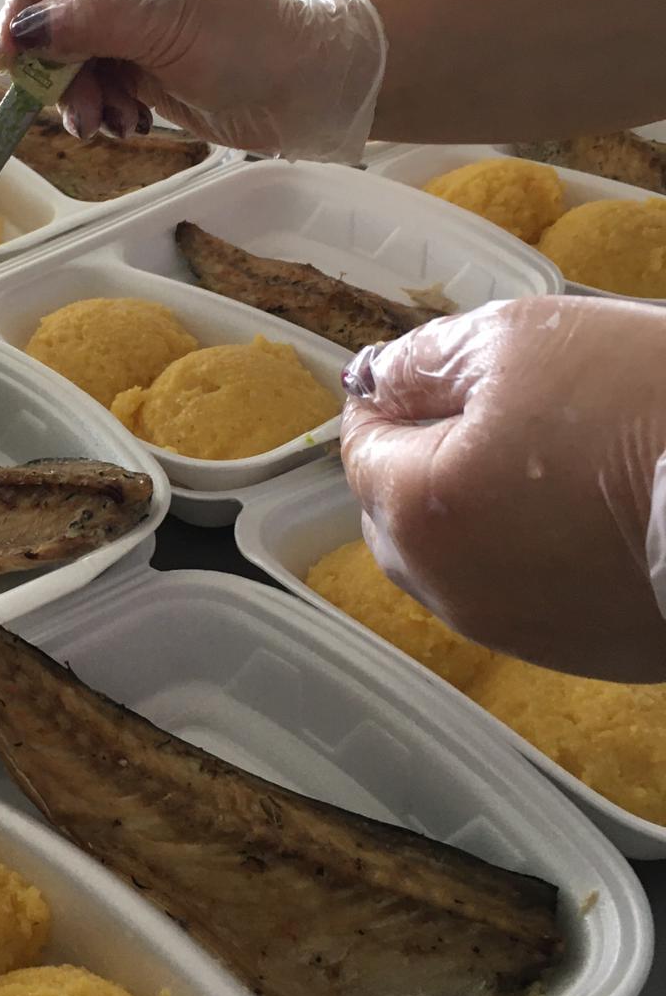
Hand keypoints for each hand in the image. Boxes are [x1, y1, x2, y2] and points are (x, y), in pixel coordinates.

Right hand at [0, 0, 385, 162]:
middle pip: (57, 24)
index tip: (5, 56)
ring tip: (113, 122)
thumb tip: (25, 30)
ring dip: (84, 100)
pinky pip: (100, 93)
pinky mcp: (146, 73)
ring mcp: (137, 32)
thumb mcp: (161, 24)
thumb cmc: (246, 39)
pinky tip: (134, 122)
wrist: (303, 90)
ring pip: (75, 67)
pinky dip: (107, 113)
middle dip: (58, 71)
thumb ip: (88, 23)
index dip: (23, 9)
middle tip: (71, 110)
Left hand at [340, 295, 665, 682]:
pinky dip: (530, 551)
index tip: (431, 367)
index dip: (388, 397)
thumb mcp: (520, 340)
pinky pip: (519, 593)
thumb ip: (425, 361)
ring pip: (455, 560)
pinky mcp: (578, 654)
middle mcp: (450, 589)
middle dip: (425, 456)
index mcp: (420, 512)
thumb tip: (373, 380)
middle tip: (499, 406)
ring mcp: (514, 632)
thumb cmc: (644, 403)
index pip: (359, 448)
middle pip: (395, 514)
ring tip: (552, 457)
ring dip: (474, 508)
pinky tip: (587, 510)